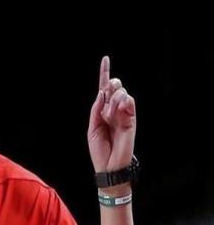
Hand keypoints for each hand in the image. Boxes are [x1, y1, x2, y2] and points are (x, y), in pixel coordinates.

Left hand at [87, 56, 135, 171]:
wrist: (108, 166)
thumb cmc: (99, 149)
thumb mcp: (92, 127)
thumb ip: (96, 109)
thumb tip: (102, 93)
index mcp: (103, 111)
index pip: (104, 90)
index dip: (105, 74)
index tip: (105, 59)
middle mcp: (114, 111)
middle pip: (114, 87)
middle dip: (110, 85)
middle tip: (107, 95)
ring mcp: (124, 115)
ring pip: (122, 93)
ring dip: (113, 100)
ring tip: (109, 115)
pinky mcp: (131, 120)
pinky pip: (130, 104)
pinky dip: (124, 102)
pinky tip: (120, 108)